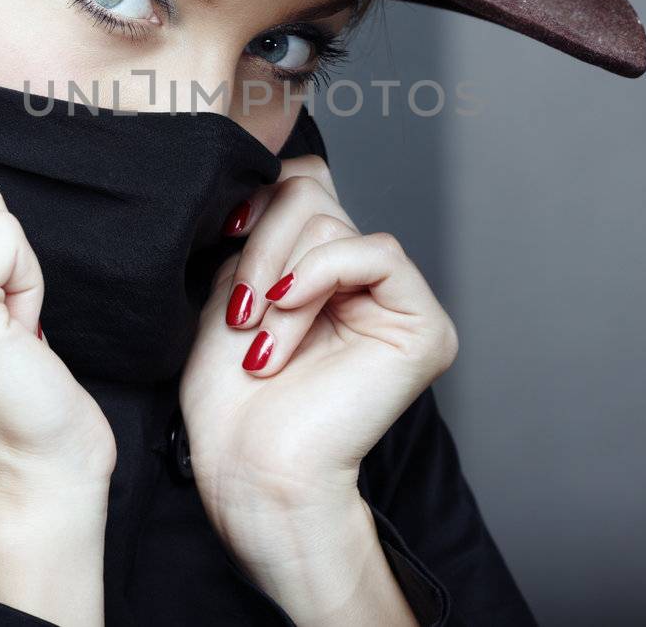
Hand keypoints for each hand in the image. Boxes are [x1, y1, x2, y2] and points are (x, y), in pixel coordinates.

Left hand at [178, 154, 457, 566]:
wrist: (250, 472)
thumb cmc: (232, 402)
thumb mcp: (230, 291)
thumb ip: (256, 233)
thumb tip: (265, 173)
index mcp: (321, 270)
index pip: (302, 182)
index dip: (259, 197)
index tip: (223, 235)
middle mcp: (364, 279)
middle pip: (312, 190)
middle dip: (261, 244)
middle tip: (241, 312)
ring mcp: (398, 301)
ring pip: (332, 220)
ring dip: (279, 279)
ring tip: (263, 341)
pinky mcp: (423, 326)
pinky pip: (376, 252)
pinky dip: (320, 274)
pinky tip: (289, 317)